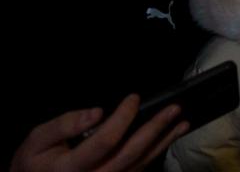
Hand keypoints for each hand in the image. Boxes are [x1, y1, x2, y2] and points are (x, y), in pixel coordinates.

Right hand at [11, 95, 187, 171]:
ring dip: (163, 142)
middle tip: (174, 109)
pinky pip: (139, 170)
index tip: (134, 98)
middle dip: (155, 129)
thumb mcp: (36, 140)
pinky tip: (167, 138)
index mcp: (70, 168)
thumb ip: (64, 124)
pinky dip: (155, 153)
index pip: (105, 141)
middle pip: (130, 154)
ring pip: (140, 164)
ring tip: (181, 122)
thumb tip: (97, 113)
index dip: (122, 117)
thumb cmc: (34, 162)